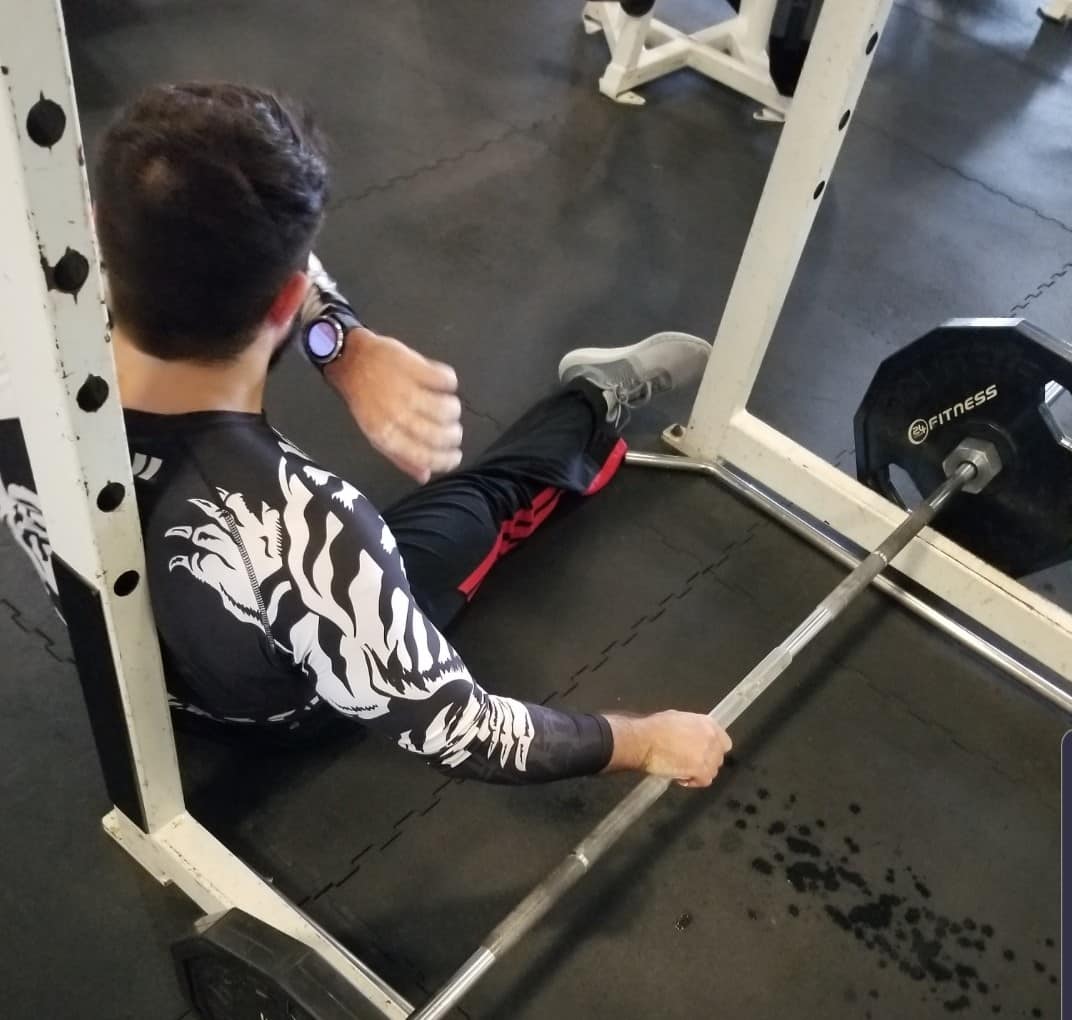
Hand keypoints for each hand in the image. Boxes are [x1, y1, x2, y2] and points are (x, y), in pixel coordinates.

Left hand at [325, 328, 462, 482]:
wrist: (351, 360)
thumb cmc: (364, 400)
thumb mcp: (376, 434)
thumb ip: (401, 457)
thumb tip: (426, 476)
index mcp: (386, 435)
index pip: (425, 456)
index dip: (447, 460)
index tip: (456, 456)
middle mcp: (397, 415)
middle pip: (440, 434)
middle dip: (454, 436)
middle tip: (454, 431)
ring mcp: (407, 390)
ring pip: (447, 408)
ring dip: (454, 410)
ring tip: (449, 407)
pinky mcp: (415, 367)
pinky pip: (446, 380)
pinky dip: (450, 383)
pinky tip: (443, 384)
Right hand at [604, 711, 731, 787]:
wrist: (644, 740)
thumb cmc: (655, 727)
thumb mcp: (678, 719)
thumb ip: (692, 728)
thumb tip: (692, 736)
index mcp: (708, 724)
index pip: (724, 742)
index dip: (714, 750)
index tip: (704, 753)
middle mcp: (711, 739)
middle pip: (718, 758)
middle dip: (706, 761)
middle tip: (690, 762)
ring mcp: (707, 755)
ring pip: (712, 771)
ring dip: (699, 772)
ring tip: (683, 770)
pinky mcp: (700, 770)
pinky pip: (704, 781)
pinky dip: (693, 782)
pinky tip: (681, 778)